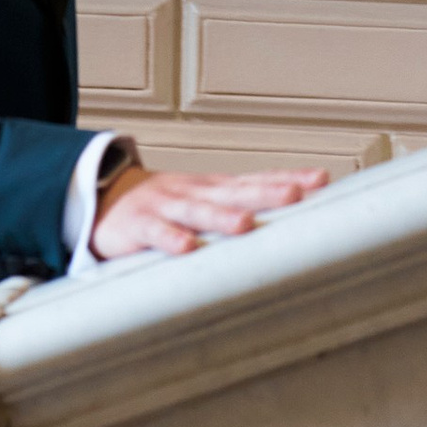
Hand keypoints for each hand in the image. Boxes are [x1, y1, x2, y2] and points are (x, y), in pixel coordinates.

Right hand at [90, 158, 326, 260]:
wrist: (106, 198)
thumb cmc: (166, 205)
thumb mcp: (205, 201)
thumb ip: (239, 209)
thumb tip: (289, 227)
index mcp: (216, 187)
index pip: (257, 179)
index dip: (288, 178)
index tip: (321, 180)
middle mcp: (197, 191)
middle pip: (236, 191)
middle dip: (265, 192)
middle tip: (294, 194)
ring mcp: (167, 205)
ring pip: (198, 210)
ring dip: (221, 217)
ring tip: (245, 224)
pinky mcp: (139, 225)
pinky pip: (156, 232)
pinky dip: (171, 238)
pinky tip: (186, 247)